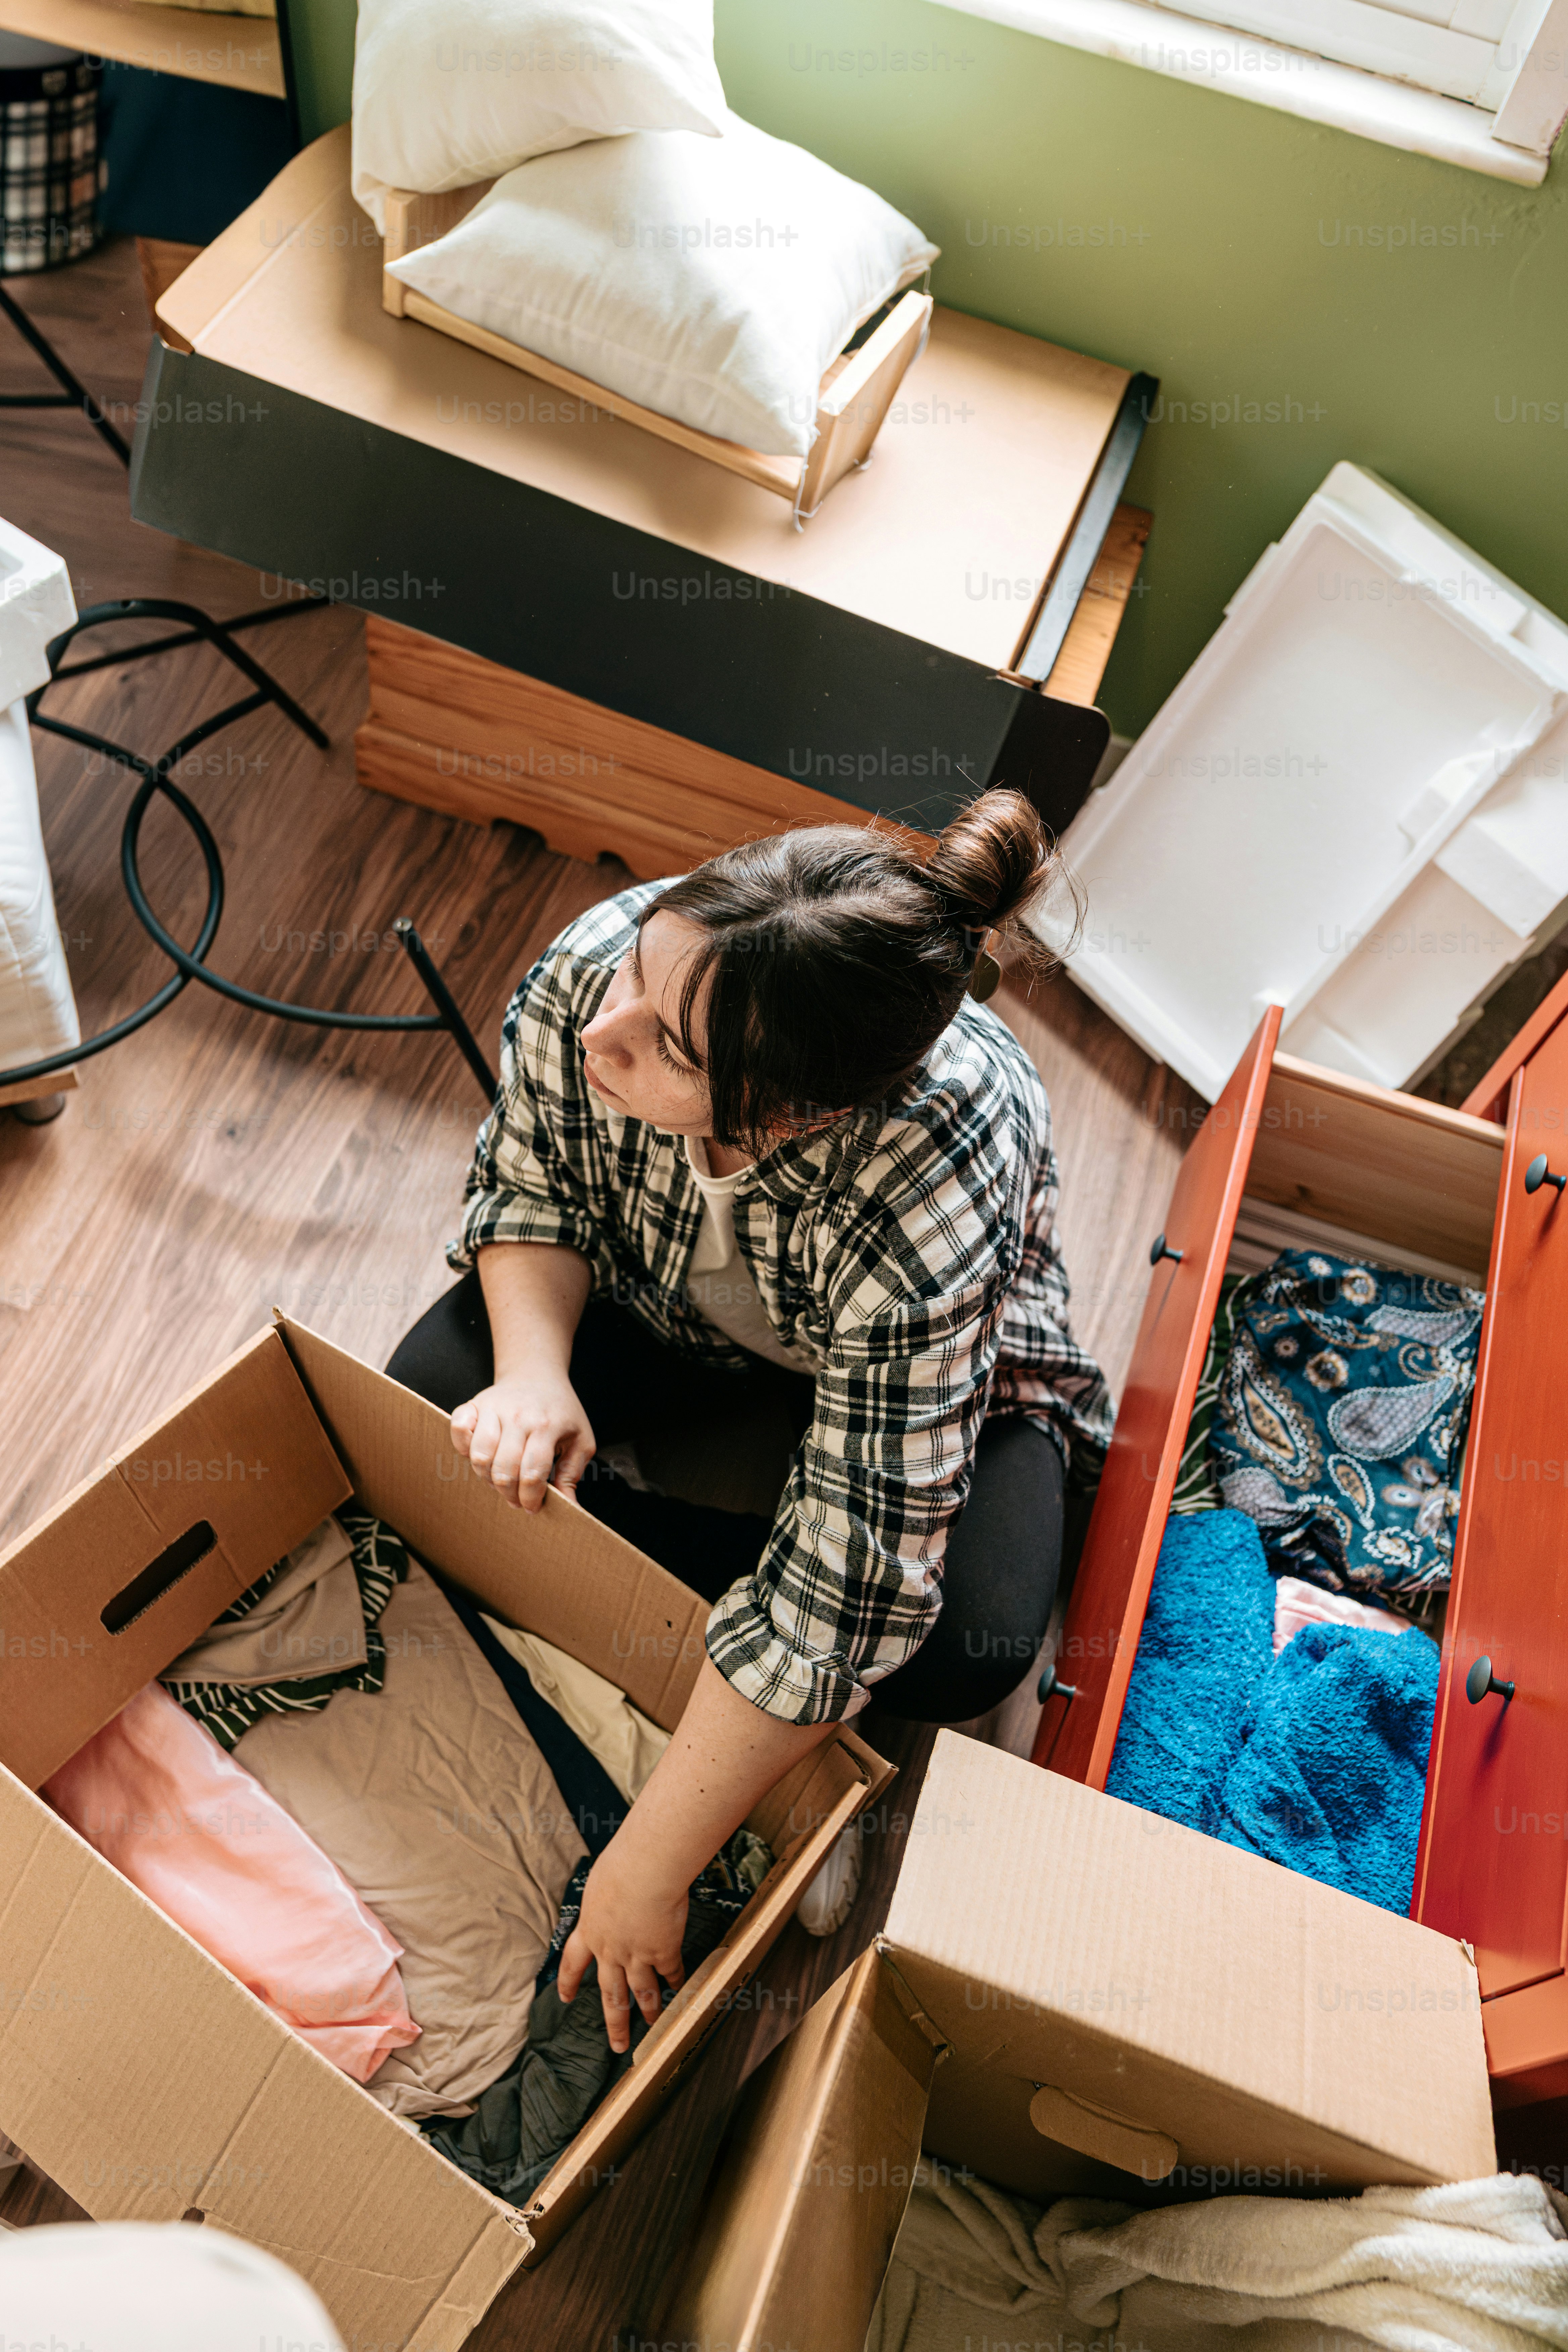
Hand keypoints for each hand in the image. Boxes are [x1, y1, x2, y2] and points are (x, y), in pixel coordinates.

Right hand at [449, 1371, 594, 1510]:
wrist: (537, 1374)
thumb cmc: (560, 1411)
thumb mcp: (580, 1439)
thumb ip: (573, 1473)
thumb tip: (570, 1507)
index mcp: (546, 1426)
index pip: (532, 1473)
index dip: (530, 1498)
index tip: (532, 1507)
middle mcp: (518, 1416)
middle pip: (504, 1470)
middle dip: (509, 1494)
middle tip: (516, 1498)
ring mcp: (493, 1408)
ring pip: (480, 1456)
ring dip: (487, 1476)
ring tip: (500, 1478)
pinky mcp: (474, 1404)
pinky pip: (459, 1430)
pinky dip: (463, 1447)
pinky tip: (480, 1453)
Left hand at [557, 1839, 688, 2054]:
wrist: (644, 1871)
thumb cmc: (621, 1864)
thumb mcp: (602, 1880)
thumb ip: (604, 1895)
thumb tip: (609, 1888)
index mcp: (590, 1930)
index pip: (572, 1962)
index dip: (568, 1982)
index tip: (564, 1998)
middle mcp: (611, 1950)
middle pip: (610, 1993)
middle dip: (614, 2021)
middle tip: (616, 2045)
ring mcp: (637, 1955)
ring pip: (642, 1992)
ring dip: (649, 2011)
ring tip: (653, 2027)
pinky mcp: (664, 1952)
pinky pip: (672, 1973)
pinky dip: (678, 1983)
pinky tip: (682, 1992)